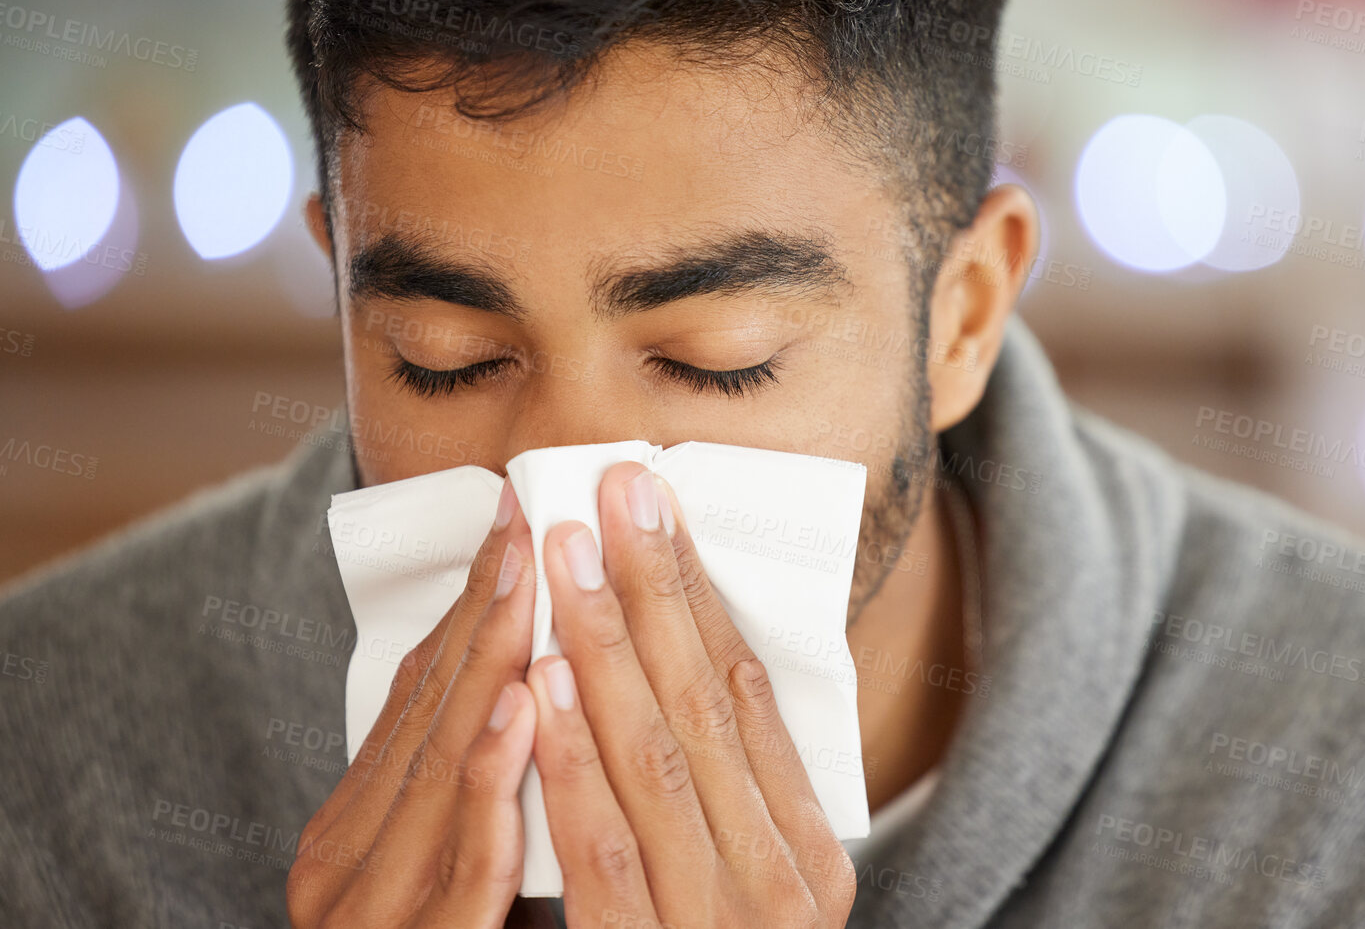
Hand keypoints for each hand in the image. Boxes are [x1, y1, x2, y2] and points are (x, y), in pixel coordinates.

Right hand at [288, 479, 544, 926]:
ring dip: (490, 668)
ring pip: (439, 775)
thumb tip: (528, 675)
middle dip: (490, 612)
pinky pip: (459, 868)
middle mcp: (342, 865)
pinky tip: (525, 712)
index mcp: (353, 832)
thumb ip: (472, 782)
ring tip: (531, 578)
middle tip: (534, 513)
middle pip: (429, 718)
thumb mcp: (445, 856)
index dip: (476, 606)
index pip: (420, 699)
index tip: (523, 518)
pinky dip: (490, 785)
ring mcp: (365, 914)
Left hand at [523, 462, 857, 927]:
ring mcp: (725, 928)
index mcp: (815, 859)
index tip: (654, 506)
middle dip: (652, 591)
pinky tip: (540, 686)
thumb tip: (689, 655)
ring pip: (658, 763)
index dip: (700, 593)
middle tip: (610, 490)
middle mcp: (786, 890)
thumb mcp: (745, 883)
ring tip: (566, 559)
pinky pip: (604, 853)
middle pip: (710, 708)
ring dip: (606, 650)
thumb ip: (728, 792)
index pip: (753, 696)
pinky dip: (570, 763)